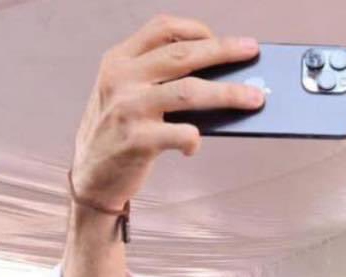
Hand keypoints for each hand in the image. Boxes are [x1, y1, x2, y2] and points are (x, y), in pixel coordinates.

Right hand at [69, 16, 263, 213]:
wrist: (90, 178)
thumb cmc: (116, 134)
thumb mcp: (125, 95)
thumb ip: (157, 80)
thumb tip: (218, 77)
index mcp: (119, 60)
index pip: (162, 28)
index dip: (196, 29)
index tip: (220, 38)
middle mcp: (122, 78)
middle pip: (183, 54)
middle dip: (223, 51)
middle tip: (252, 51)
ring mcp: (129, 108)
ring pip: (189, 92)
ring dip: (229, 94)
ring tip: (255, 99)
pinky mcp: (137, 140)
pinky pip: (180, 133)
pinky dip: (194, 138)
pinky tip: (195, 144)